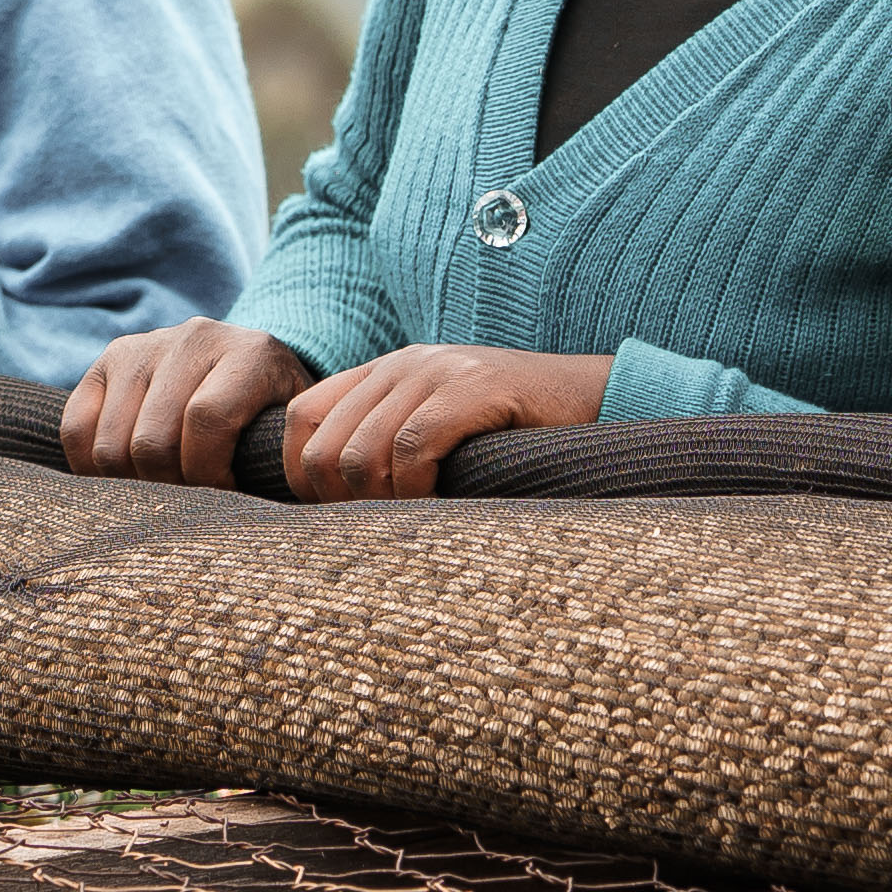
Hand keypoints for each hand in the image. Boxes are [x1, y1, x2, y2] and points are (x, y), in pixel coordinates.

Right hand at [60, 317, 313, 480]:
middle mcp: (196, 337)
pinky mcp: (109, 359)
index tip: (222, 494)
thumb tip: (250, 517)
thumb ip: (280, 463)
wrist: (251, 366)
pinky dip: (90, 467)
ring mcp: (146, 345)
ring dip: (130, 483)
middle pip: (152, 439)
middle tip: (187, 496)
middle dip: (167, 486)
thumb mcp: (290, 433)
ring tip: (162, 484)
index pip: (206, 419)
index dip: (207, 473)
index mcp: (251, 354)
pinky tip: (124, 475)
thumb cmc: (272, 418)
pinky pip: (76, 429)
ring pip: (112, 444)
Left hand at [276, 345, 615, 497]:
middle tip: (375, 526)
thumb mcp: (437, 426)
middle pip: (323, 446)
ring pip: (361, 453)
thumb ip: (386, 442)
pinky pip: (413, 448)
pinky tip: (439, 500)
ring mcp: (437, 372)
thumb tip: (329, 503)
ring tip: (410, 518)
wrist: (590, 395)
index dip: (302, 474)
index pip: (301, 418)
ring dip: (377, 503)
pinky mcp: (473, 388)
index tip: (331, 513)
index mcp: (384, 370)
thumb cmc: (510, 430)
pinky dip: (415, 489)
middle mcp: (402, 364)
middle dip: (337, 502)